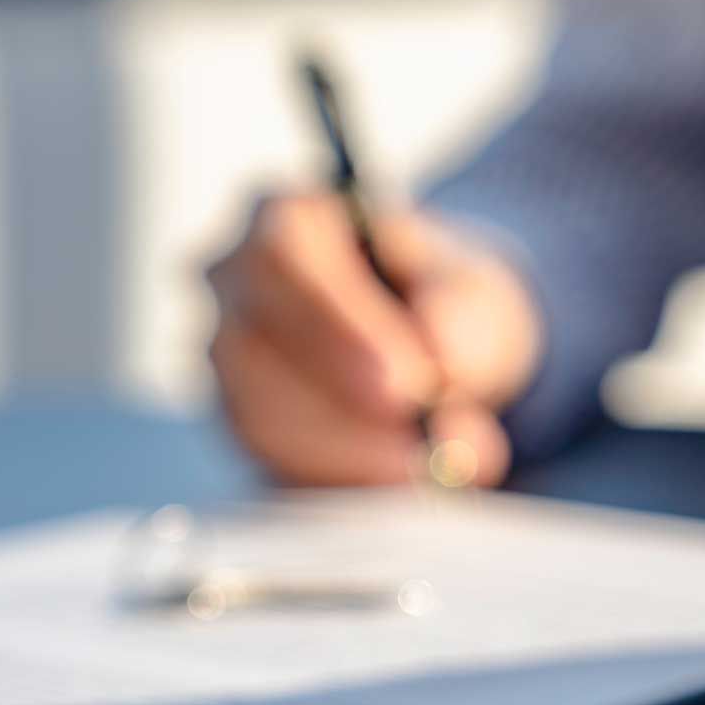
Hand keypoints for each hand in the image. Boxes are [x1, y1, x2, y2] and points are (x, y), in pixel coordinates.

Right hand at [207, 193, 542, 487]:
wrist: (443, 342)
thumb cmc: (445, 297)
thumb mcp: (475, 290)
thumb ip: (460, 318)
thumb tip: (443, 365)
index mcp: (285, 219)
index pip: (281, 260)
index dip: (339, 328)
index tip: (407, 385)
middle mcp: (234, 286)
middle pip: (250, 349)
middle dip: (345, 412)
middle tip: (429, 452)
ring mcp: (229, 363)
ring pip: (258, 421)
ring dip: (354, 459)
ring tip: (446, 468)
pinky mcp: (246, 430)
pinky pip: (274, 469)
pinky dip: (347, 485)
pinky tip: (410, 485)